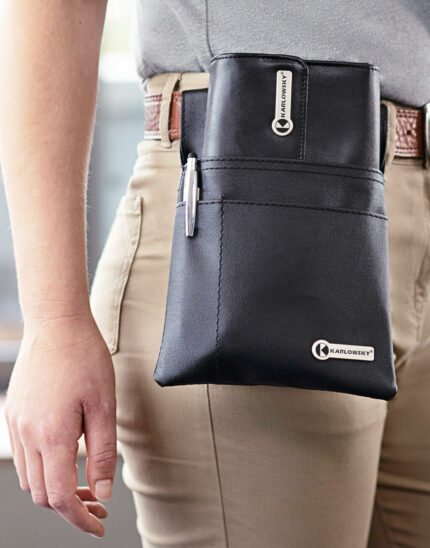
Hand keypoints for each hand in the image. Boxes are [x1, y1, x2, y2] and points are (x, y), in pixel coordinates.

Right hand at [5, 311, 116, 537]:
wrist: (56, 324)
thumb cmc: (84, 358)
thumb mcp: (104, 406)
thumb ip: (103, 452)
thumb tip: (102, 491)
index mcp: (51, 435)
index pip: (59, 497)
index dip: (80, 518)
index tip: (98, 524)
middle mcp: (27, 434)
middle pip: (41, 493)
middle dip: (70, 506)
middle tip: (98, 503)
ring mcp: (16, 423)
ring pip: (30, 477)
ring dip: (55, 489)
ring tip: (84, 483)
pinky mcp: (14, 413)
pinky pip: (24, 455)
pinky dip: (43, 467)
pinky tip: (66, 456)